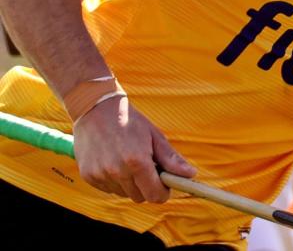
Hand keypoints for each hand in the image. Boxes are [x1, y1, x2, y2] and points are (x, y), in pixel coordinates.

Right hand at [72, 95, 196, 202]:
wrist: (96, 108)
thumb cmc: (130, 121)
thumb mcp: (155, 136)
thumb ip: (171, 159)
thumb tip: (191, 175)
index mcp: (137, 161)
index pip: (155, 195)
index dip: (163, 192)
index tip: (165, 184)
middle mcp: (117, 171)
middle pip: (140, 197)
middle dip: (147, 187)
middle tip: (147, 168)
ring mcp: (100, 174)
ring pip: (124, 194)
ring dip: (130, 184)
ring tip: (128, 161)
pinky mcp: (88, 175)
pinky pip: (108, 188)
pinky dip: (114, 180)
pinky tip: (114, 161)